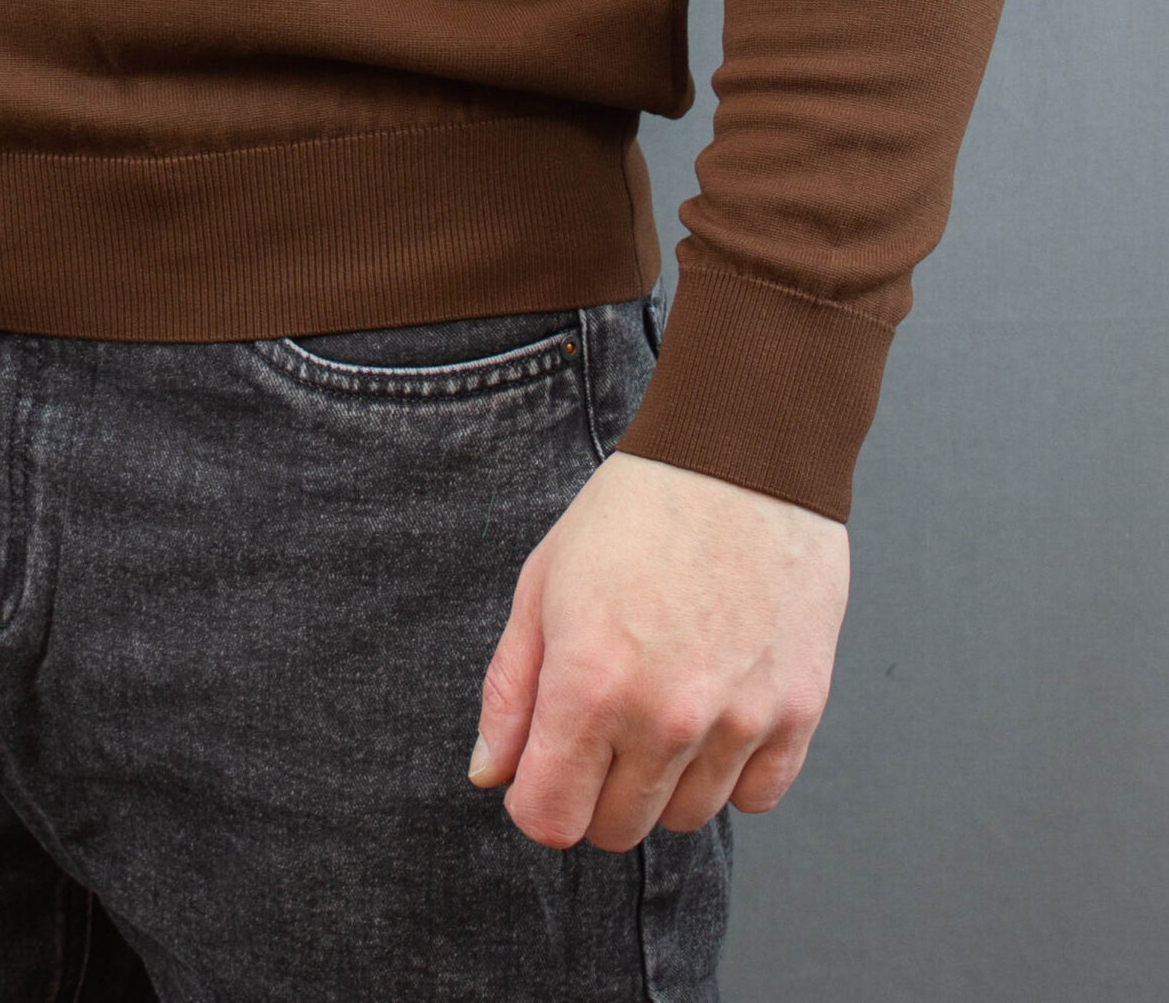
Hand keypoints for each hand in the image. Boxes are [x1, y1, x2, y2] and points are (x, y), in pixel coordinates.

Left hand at [468, 451, 847, 848]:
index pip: (550, 820)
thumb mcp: (542, 585)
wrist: (740, 458)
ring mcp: (737, 721)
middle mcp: (663, 718)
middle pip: (616, 829)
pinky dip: (732, 773)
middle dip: (594, 791)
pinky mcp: (797, 712)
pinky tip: (714, 711)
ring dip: (663, 782)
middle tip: (600, 724)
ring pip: (686, 818)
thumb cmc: (634, 512)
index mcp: (588, 685)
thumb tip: (491, 776)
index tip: (543, 766)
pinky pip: (758, 797)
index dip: (536, 800)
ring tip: (660, 702)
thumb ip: (510, 690)